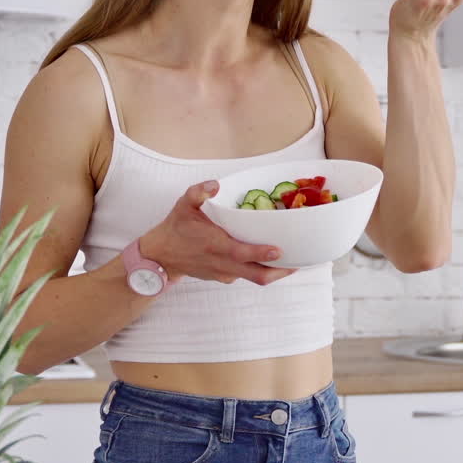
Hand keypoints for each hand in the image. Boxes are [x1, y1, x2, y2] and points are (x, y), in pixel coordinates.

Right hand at [140, 180, 296, 285]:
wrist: (161, 256)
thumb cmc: (176, 228)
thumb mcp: (183, 205)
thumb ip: (198, 193)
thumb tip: (215, 184)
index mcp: (215, 246)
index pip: (242, 254)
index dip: (261, 253)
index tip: (279, 250)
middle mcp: (223, 263)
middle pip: (257, 275)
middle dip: (281, 272)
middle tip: (300, 261)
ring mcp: (225, 273)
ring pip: (255, 277)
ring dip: (275, 271)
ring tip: (294, 260)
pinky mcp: (225, 277)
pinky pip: (247, 275)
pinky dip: (261, 268)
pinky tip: (270, 257)